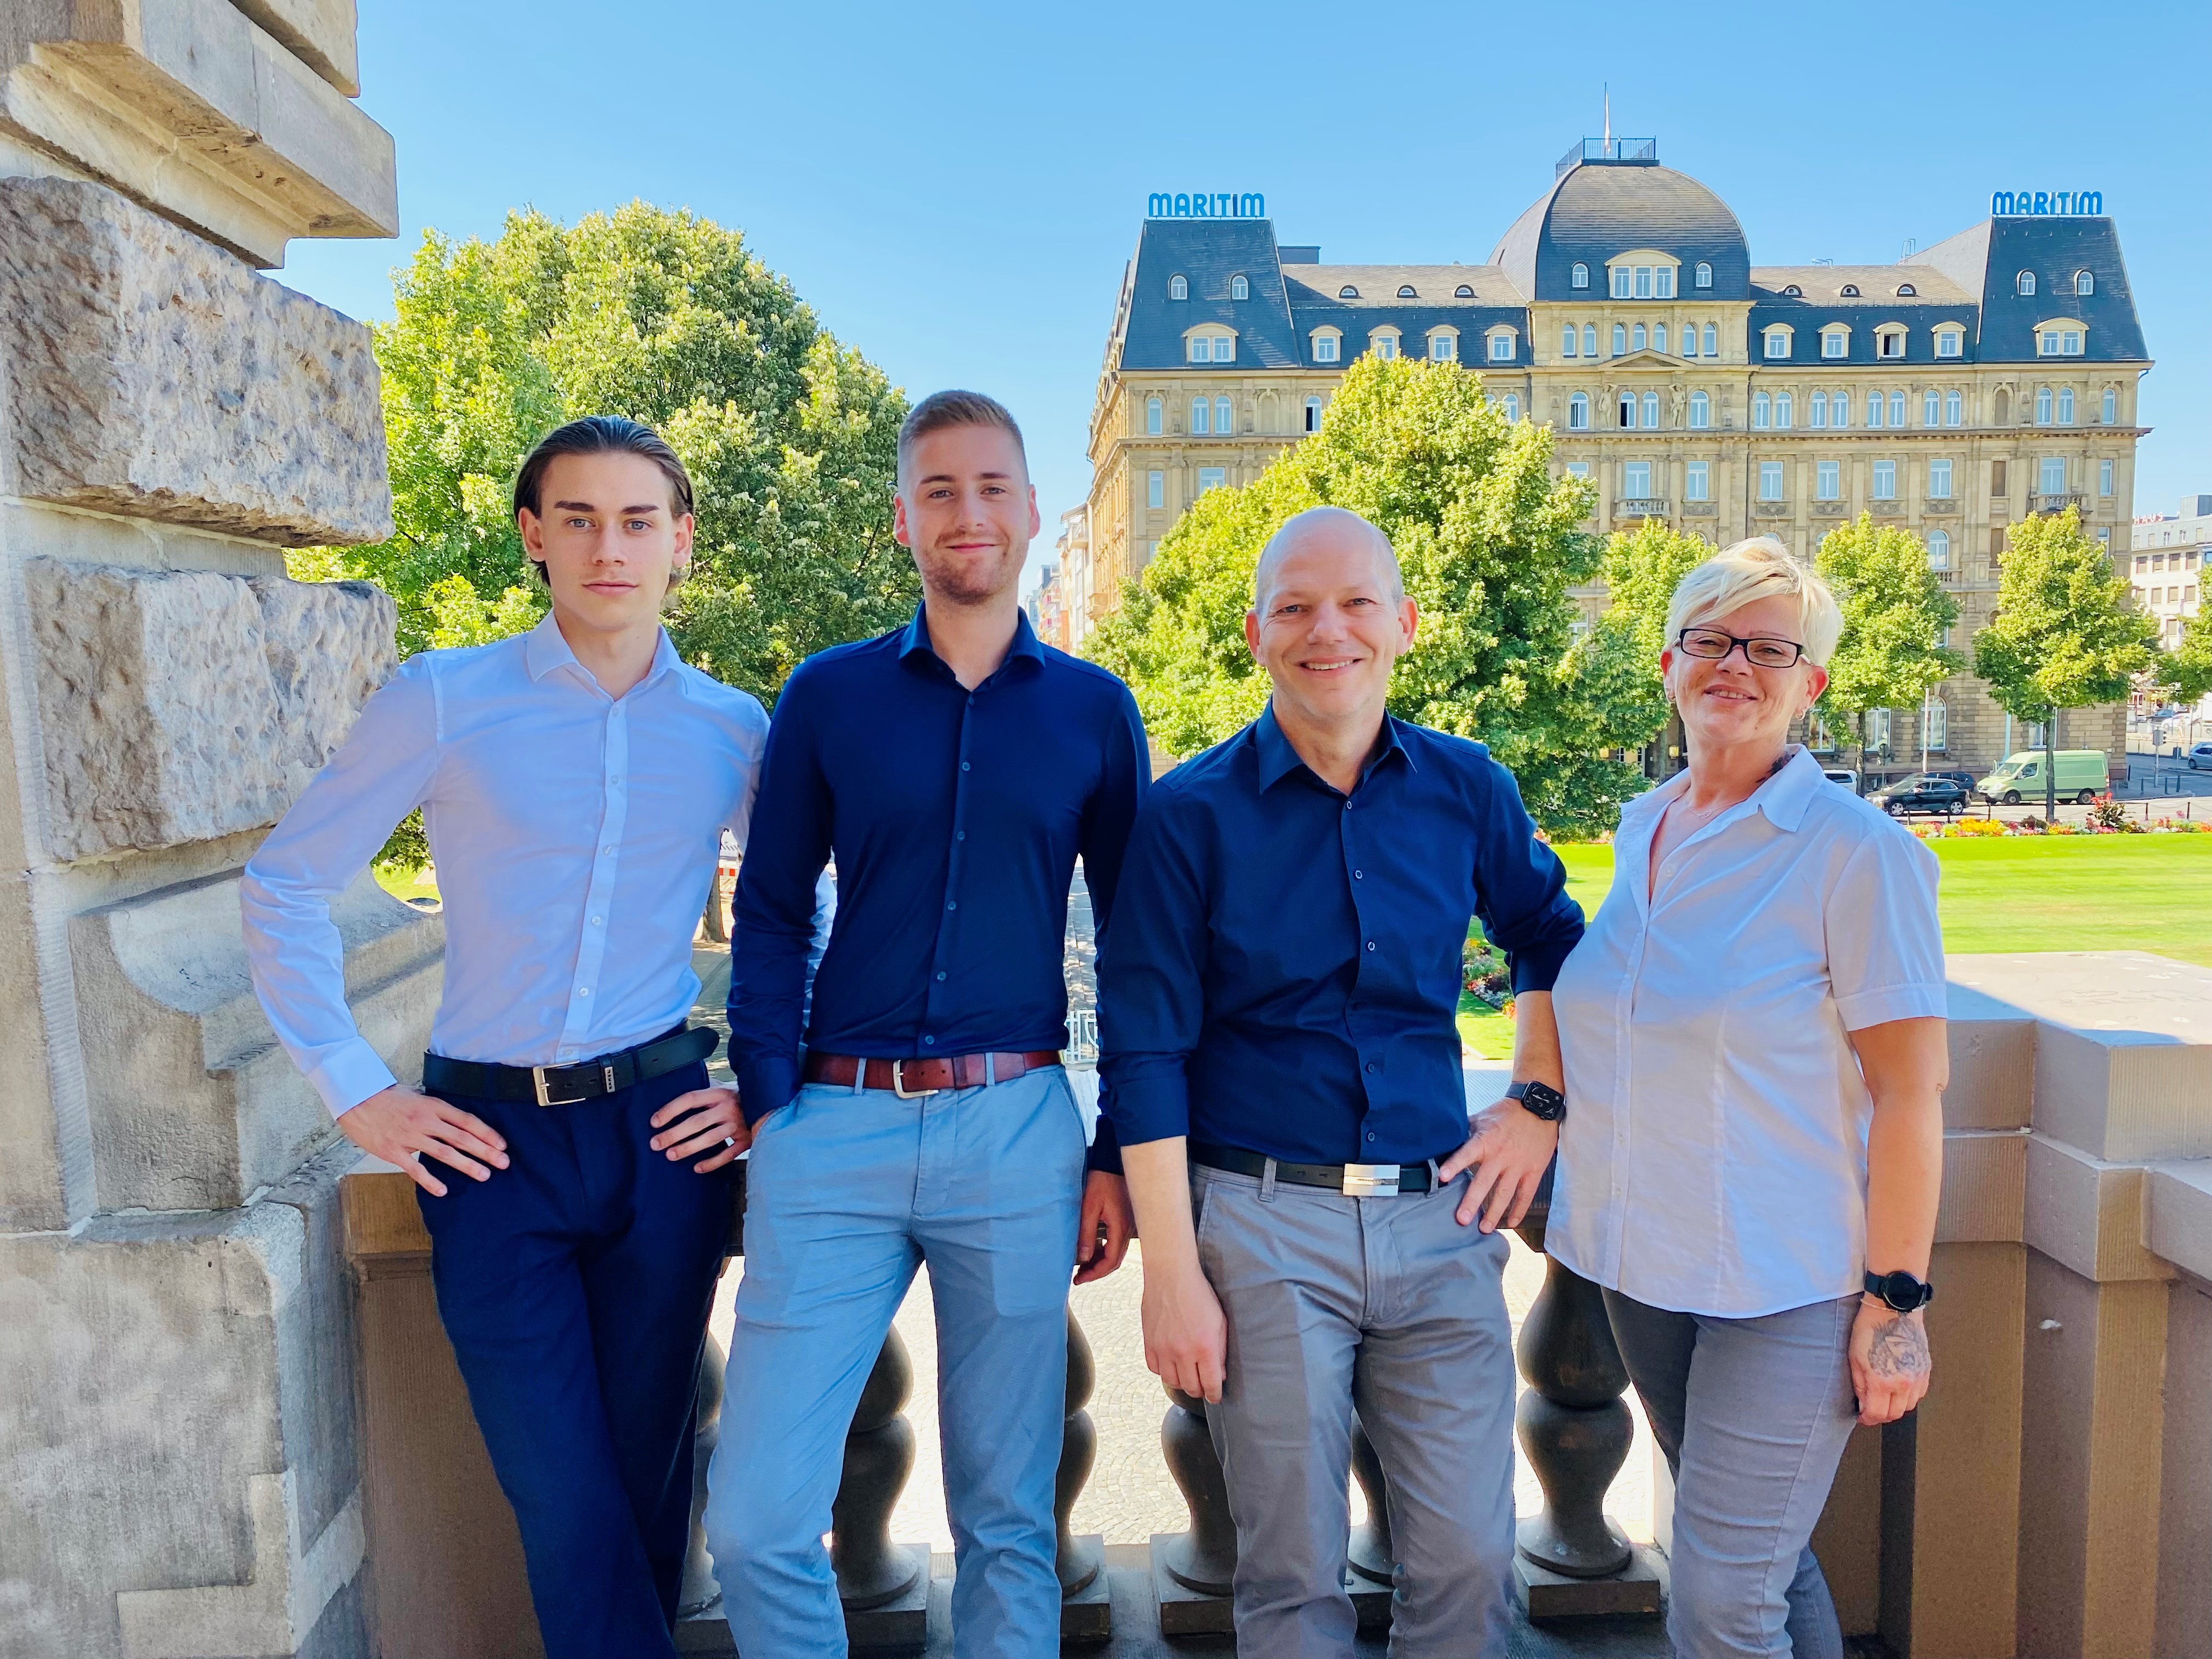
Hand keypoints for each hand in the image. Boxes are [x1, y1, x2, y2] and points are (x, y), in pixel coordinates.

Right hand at [339, 1085, 507, 1197]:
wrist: (356, 1098)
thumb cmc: (388, 1097)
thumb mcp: (417, 1095)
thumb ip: (437, 1109)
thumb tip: (458, 1121)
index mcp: (433, 1105)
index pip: (466, 1120)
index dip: (486, 1133)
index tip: (501, 1144)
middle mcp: (425, 1120)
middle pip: (461, 1138)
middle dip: (485, 1151)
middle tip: (504, 1163)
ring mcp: (409, 1136)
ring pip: (444, 1153)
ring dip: (466, 1165)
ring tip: (484, 1175)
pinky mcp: (393, 1151)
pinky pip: (415, 1169)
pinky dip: (430, 1181)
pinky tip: (444, 1190)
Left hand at [649, 1086, 749, 1172]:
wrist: (772, 1106)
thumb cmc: (740, 1099)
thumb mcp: (723, 1090)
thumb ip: (705, 1096)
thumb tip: (676, 1104)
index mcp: (719, 1094)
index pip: (690, 1099)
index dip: (671, 1110)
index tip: (654, 1122)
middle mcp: (728, 1109)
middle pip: (696, 1122)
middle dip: (673, 1133)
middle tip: (655, 1144)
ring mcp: (738, 1125)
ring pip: (710, 1139)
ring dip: (688, 1148)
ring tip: (670, 1155)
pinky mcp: (747, 1141)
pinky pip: (728, 1154)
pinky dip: (712, 1162)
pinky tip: (697, 1168)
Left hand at [1074, 1172, 1134, 1284]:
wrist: (1113, 1161)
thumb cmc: (1101, 1180)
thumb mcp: (1089, 1206)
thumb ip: (1087, 1233)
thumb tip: (1083, 1258)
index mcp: (1120, 1228)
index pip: (1110, 1261)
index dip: (1095, 1273)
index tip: (1079, 1279)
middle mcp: (1127, 1229)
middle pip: (1115, 1260)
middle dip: (1097, 1271)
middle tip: (1079, 1277)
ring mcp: (1128, 1225)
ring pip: (1116, 1252)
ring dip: (1100, 1261)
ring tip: (1082, 1266)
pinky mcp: (1125, 1219)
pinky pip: (1116, 1242)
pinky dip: (1104, 1250)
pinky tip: (1092, 1249)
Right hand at [1142, 1260, 1226, 1402]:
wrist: (1171, 1275)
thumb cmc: (1200, 1295)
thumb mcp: (1220, 1322)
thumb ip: (1221, 1351)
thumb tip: (1220, 1375)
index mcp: (1205, 1347)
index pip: (1211, 1384)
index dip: (1215, 1395)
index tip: (1216, 1396)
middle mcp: (1183, 1352)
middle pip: (1191, 1387)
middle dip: (1200, 1390)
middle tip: (1203, 1385)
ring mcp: (1163, 1349)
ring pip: (1172, 1382)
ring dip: (1182, 1382)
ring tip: (1188, 1376)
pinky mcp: (1149, 1343)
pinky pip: (1155, 1369)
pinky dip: (1164, 1371)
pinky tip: (1171, 1364)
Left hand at [1439, 1096, 1557, 1231]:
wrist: (1537, 1107)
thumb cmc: (1505, 1114)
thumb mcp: (1482, 1118)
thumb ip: (1465, 1132)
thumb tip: (1443, 1142)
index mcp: (1486, 1139)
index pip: (1467, 1153)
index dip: (1455, 1164)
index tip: (1444, 1178)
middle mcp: (1501, 1154)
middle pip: (1485, 1181)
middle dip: (1472, 1201)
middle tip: (1462, 1220)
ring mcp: (1519, 1164)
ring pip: (1505, 1192)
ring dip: (1494, 1212)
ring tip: (1485, 1228)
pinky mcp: (1534, 1170)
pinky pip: (1526, 1194)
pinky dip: (1519, 1209)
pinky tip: (1511, 1222)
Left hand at [1849, 1296, 1931, 1425]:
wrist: (1894, 1309)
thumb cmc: (1871, 1328)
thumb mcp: (1855, 1358)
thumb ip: (1860, 1385)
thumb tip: (1863, 1404)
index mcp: (1882, 1381)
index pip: (1877, 1414)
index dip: (1868, 1419)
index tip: (1862, 1417)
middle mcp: (1903, 1383)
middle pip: (1895, 1414)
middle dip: (1881, 1416)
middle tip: (1871, 1409)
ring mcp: (1918, 1377)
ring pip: (1908, 1406)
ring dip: (1895, 1407)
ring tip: (1883, 1398)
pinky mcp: (1926, 1369)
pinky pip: (1919, 1393)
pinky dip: (1908, 1396)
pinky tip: (1898, 1388)